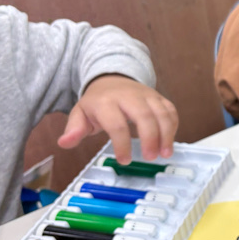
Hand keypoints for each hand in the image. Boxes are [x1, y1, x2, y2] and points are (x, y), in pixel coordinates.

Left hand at [58, 75, 177, 163]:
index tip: (125, 161)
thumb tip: (64, 143)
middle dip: (150, 138)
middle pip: (144, 116)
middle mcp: (129, 96)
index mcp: (106, 102)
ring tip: (164, 154)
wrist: (111, 78)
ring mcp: (147, 95)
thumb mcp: (80, 114)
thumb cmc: (97, 102)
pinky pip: (171, 110)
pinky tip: (169, 142)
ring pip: (162, 112)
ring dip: (166, 134)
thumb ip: (74, 129)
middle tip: (150, 158)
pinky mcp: (159, 97)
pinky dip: (173, 126)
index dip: (122, 143)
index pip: (117, 123)